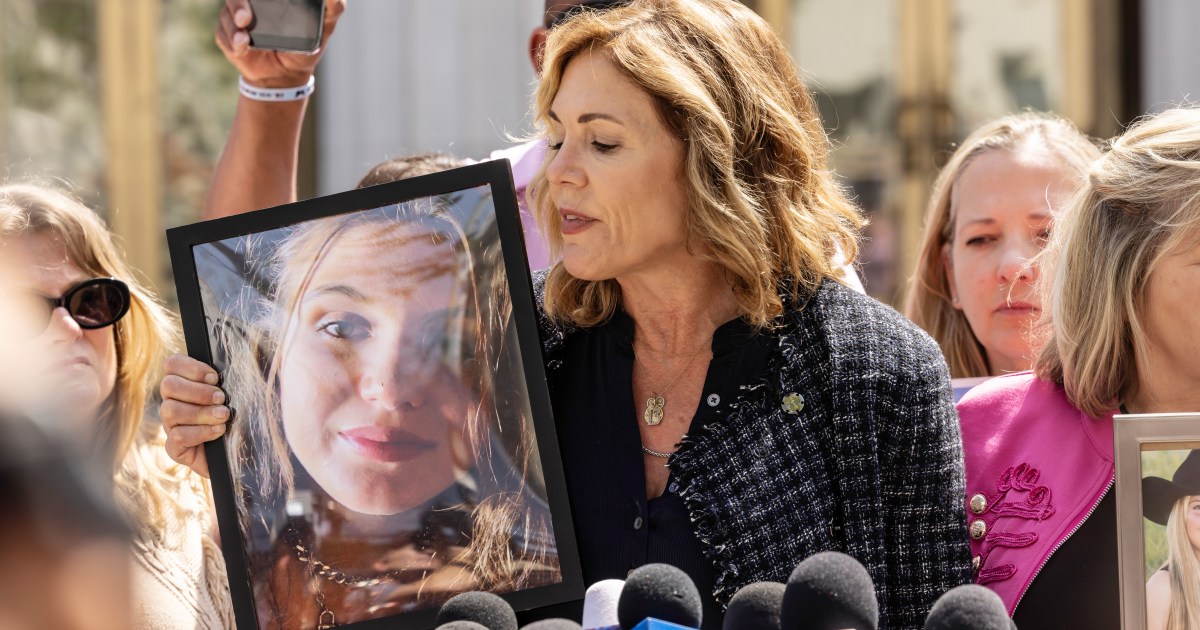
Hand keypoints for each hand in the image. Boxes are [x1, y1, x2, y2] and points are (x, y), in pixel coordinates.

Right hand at [159, 353, 229, 477]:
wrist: (240, 456)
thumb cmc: (239, 419)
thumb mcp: (236, 396)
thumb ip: (227, 381)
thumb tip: (235, 364)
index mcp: (183, 385)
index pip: (171, 364)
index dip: (190, 367)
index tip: (214, 377)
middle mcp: (172, 403)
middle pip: (168, 385)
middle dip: (198, 391)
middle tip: (221, 398)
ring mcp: (170, 426)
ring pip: (171, 410)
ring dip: (201, 412)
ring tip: (223, 415)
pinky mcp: (174, 448)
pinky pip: (178, 435)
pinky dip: (201, 432)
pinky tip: (218, 431)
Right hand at [215, 0, 347, 87]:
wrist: (286, 76)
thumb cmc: (306, 46)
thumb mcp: (325, 26)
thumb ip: (333, 7)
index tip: (258, 6)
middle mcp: (250, 3)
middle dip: (237, 4)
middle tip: (245, 19)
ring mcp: (237, 18)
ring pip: (225, 14)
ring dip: (232, 27)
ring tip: (244, 41)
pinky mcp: (229, 36)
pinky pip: (222, 35)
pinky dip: (230, 42)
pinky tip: (241, 48)